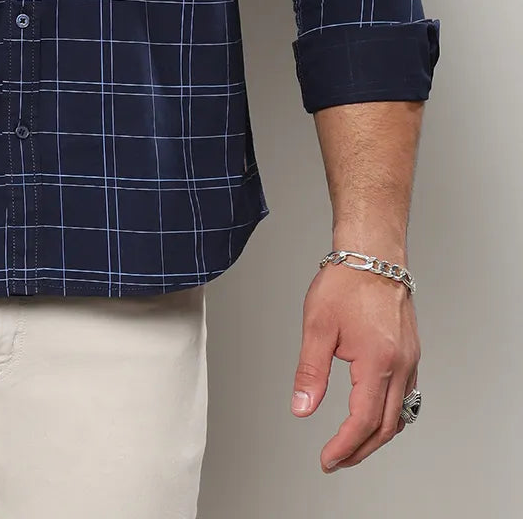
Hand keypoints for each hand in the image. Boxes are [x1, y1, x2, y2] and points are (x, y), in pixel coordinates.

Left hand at [290, 260, 418, 471]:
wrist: (373, 253)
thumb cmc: (346, 282)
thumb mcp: (317, 325)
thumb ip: (310, 371)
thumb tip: (302, 408)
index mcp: (378, 361)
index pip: (363, 421)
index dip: (344, 446)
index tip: (327, 459)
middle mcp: (401, 365)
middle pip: (386, 426)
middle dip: (360, 449)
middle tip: (336, 460)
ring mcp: (410, 360)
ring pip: (401, 415)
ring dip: (376, 436)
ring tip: (351, 445)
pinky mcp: (411, 353)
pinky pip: (406, 397)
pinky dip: (389, 415)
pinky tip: (372, 415)